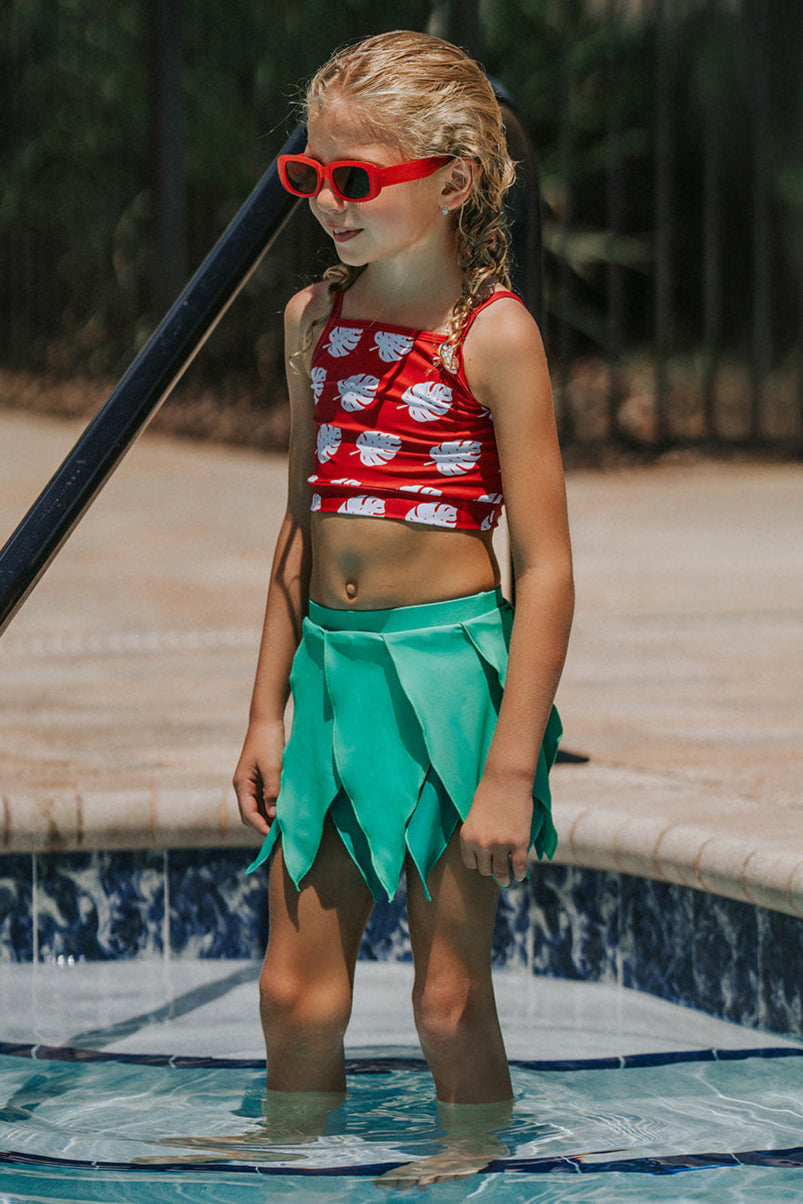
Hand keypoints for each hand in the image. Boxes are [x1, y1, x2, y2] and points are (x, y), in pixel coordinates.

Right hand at [232, 719, 284, 835]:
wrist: (267, 720)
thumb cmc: (268, 742)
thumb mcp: (272, 768)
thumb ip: (272, 791)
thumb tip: (272, 815)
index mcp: (242, 784)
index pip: (248, 814)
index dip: (261, 827)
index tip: (276, 836)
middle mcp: (243, 785)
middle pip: (251, 813)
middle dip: (264, 824)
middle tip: (283, 832)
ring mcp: (251, 781)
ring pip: (258, 806)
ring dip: (269, 814)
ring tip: (286, 822)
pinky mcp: (259, 777)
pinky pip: (264, 797)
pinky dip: (272, 804)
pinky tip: (285, 807)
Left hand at [459, 770, 532, 887]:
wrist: (507, 780)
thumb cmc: (490, 795)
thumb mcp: (474, 818)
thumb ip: (477, 838)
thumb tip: (486, 859)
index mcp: (467, 837)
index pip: (471, 864)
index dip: (479, 863)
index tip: (485, 862)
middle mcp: (481, 844)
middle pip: (486, 870)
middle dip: (491, 869)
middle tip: (497, 868)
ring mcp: (501, 845)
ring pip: (501, 873)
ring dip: (504, 879)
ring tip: (507, 880)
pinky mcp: (519, 843)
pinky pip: (519, 867)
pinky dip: (519, 874)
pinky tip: (520, 874)